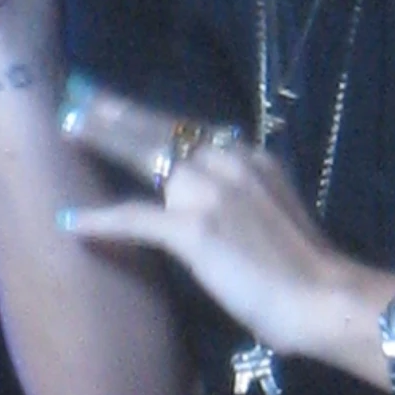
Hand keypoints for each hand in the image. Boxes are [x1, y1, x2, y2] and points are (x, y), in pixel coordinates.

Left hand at [55, 79, 365, 360]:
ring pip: (146, 155)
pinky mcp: (193, 228)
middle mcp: (230, 163)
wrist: (324, 296)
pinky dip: (99, 218)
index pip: (194, 131)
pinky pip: (134, 217)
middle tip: (79, 98)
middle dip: (118, 113)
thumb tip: (220, 206)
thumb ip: (247, 199)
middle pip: (163, 130)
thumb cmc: (308, 270)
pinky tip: (70, 219)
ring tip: (69, 126)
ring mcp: (209, 193)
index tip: (127, 107)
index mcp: (252, 160)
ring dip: (104, 139)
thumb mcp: (278, 212)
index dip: (155, 119)